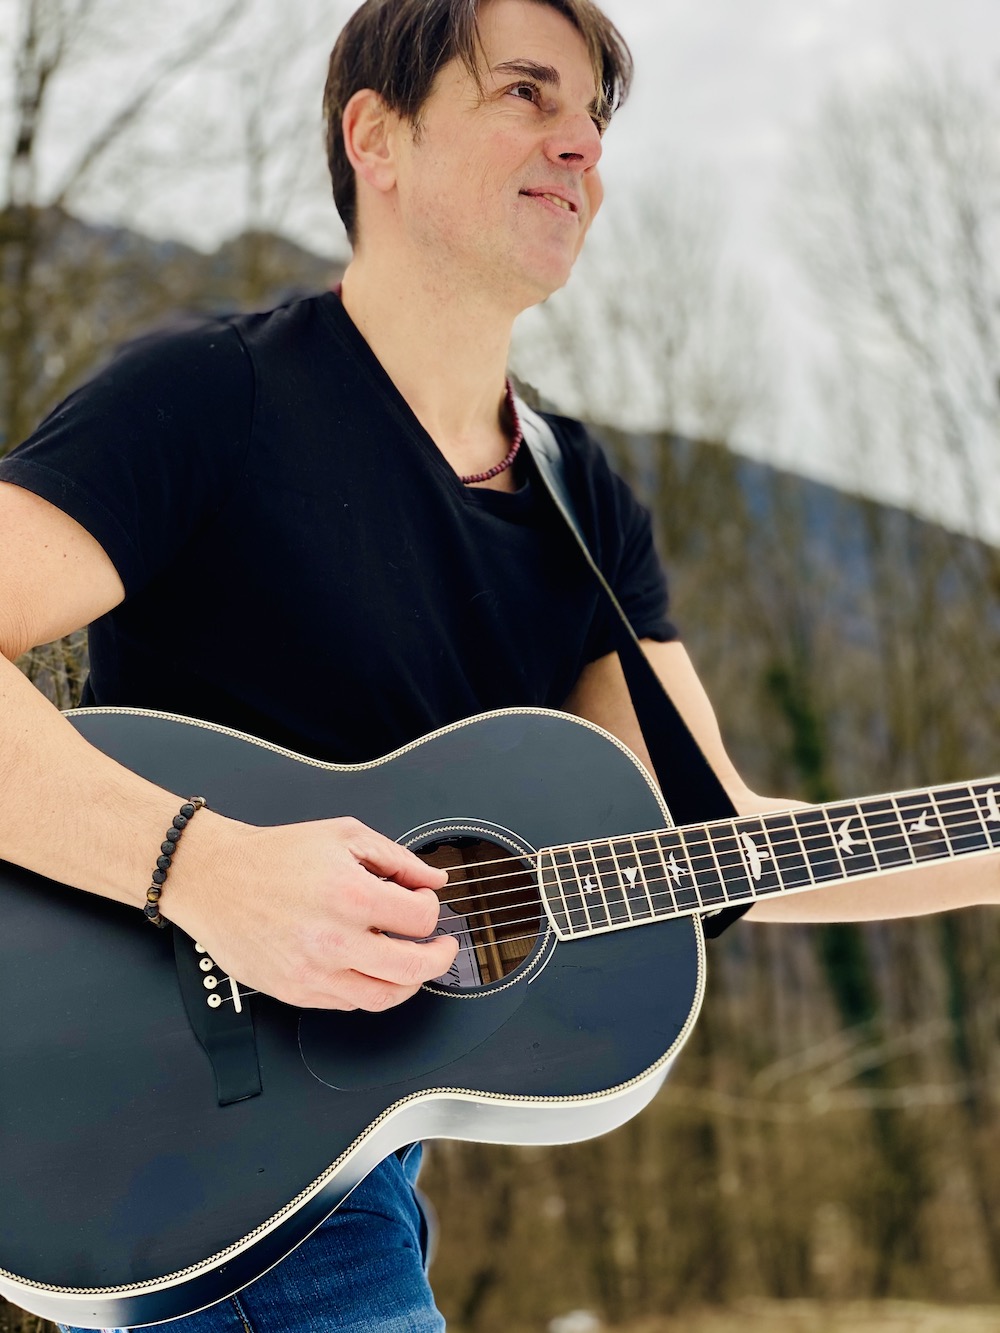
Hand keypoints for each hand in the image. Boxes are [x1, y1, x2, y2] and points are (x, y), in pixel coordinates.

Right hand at [168, 814, 457, 1010]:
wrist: (214, 878)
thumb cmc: (274, 855)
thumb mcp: (344, 836)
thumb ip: (397, 859)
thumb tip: (434, 878)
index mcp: (352, 895)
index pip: (422, 919)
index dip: (431, 908)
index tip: (424, 901)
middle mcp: (334, 940)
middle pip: (414, 969)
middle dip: (439, 957)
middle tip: (442, 947)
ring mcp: (314, 973)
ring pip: (384, 998)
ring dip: (409, 982)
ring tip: (411, 964)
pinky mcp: (296, 992)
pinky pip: (348, 1004)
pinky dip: (368, 988)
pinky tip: (368, 967)